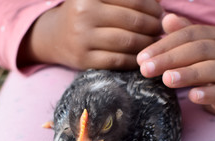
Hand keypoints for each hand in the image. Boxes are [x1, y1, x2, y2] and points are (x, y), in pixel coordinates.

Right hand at [18, 0, 162, 69]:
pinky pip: (118, 61)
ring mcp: (83, 38)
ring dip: (148, 43)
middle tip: (160, 28)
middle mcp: (84, 13)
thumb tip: (158, 2)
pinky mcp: (84, 60)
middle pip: (133, 21)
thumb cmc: (84, 13)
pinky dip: (134, 59)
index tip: (160, 12)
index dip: (152, 7)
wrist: (54, 37)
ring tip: (154, 41)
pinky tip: (141, 56)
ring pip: (128, 42)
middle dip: (153, 25)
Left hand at [137, 14, 214, 114]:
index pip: (187, 35)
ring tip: (167, 79)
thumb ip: (179, 35)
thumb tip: (165, 18)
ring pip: (213, 69)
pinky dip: (209, 94)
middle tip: (146, 70)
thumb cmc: (206, 64)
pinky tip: (193, 96)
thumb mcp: (192, 48)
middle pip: (198, 50)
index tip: (141, 58)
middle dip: (169, 59)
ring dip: (188, 74)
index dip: (163, 46)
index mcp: (213, 35)